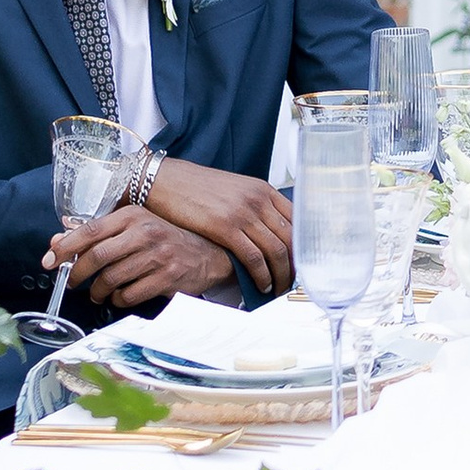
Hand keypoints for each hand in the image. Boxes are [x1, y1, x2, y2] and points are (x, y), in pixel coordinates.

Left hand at [45, 205, 232, 311]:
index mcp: (133, 215)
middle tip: (72, 282)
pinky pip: (129, 295)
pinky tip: (119, 296)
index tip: (49, 260)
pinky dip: (118, 300)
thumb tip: (58, 240)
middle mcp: (145, 233)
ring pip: (111, 279)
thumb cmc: (166, 238)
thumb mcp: (134, 226)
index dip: (65, 247)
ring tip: (97, 293)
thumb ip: (98, 231)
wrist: (209, 253)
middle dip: (78, 273)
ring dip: (98, 291)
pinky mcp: (167, 278)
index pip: (90, 230)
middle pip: (97, 257)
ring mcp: (157, 256)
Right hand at [138, 155, 297, 297]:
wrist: (165, 180)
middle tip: (293, 282)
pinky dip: (261, 275)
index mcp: (263, 189)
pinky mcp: (225, 227)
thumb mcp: (235, 190)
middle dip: (295, 266)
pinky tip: (260, 285)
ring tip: (277, 289)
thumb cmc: (196, 188)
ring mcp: (243, 212)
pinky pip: (254, 257)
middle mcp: (258, 199)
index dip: (303, 246)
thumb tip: (271, 232)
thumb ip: (255, 207)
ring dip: (281, 275)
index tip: (303, 263)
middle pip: (291, 239)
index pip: (298, 220)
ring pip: (276, 251)